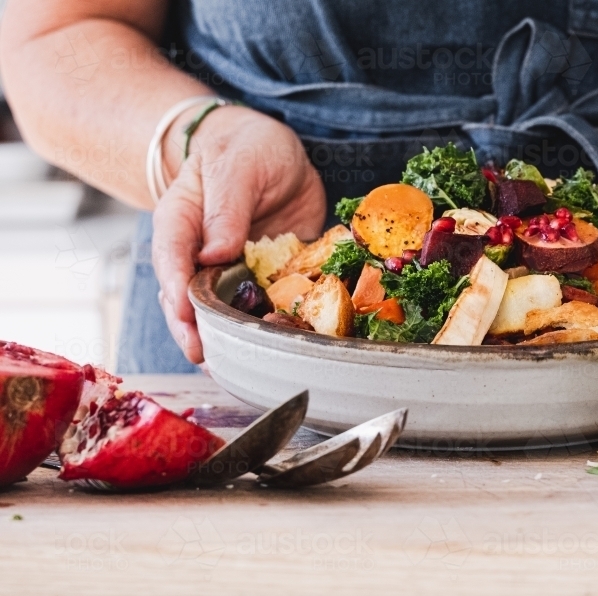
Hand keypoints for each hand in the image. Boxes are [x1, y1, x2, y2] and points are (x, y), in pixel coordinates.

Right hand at [152, 106, 325, 363]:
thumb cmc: (245, 148)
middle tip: (207, 358)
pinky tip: (284, 346)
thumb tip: (214, 255)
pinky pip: (268, 309)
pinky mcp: (268, 281)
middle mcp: (202, 257)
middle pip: (188, 302)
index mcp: (181, 224)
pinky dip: (275, 328)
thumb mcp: (238, 166)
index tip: (186, 320)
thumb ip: (227, 208)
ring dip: (232, 340)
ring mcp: (234, 273)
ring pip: (225, 315)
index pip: (170, 263)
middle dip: (196, 332)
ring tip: (239, 365)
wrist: (275, 152)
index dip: (176, 295)